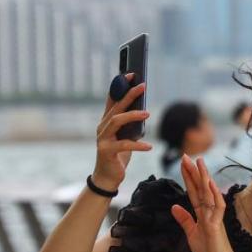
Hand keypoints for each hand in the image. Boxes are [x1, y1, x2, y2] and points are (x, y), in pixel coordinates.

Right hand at [93, 72, 151, 189]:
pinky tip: (149, 146)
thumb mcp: (125, 137)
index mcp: (106, 121)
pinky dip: (137, 145)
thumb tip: (144, 111)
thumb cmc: (118, 155)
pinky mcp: (106, 152)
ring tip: (148, 114)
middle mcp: (102, 127)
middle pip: (116, 107)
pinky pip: (123, 145)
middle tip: (142, 86)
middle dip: (129, 95)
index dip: (120, 86)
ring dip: (132, 116)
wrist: (107, 177)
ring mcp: (102, 139)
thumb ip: (130, 125)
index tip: (131, 74)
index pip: (112, 99)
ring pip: (116, 121)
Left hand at [172, 154, 241, 251]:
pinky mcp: (217, 225)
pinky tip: (210, 184)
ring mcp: (214, 217)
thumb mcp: (191, 234)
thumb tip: (174, 206)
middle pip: (200, 188)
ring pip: (209, 193)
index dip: (188, 178)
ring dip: (204, 178)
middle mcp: (210, 211)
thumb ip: (185, 220)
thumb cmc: (209, 251)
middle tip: (186, 155)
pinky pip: (218, 208)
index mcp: (202, 213)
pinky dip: (214, 195)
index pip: (194, 192)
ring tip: (199, 163)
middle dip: (193, 172)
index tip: (183, 163)